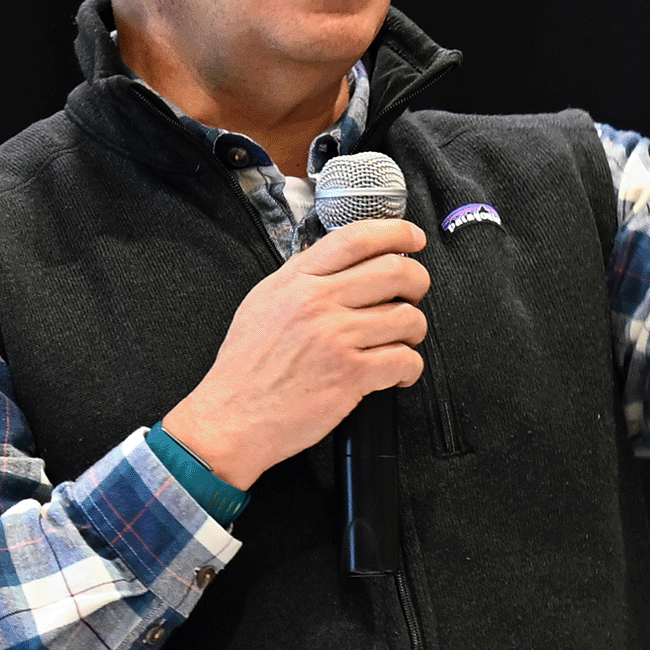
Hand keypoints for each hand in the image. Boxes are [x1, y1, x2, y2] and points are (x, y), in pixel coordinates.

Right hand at [160, 217, 429, 489]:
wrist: (232, 417)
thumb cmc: (246, 368)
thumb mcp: (262, 303)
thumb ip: (300, 279)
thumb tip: (338, 262)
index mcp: (297, 280)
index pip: (357, 238)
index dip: (396, 233)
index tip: (412, 239)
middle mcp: (317, 302)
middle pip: (394, 271)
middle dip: (417, 282)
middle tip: (414, 295)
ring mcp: (336, 337)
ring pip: (407, 317)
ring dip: (415, 330)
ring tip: (402, 341)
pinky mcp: (351, 374)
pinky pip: (404, 360)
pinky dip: (410, 368)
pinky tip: (397, 373)